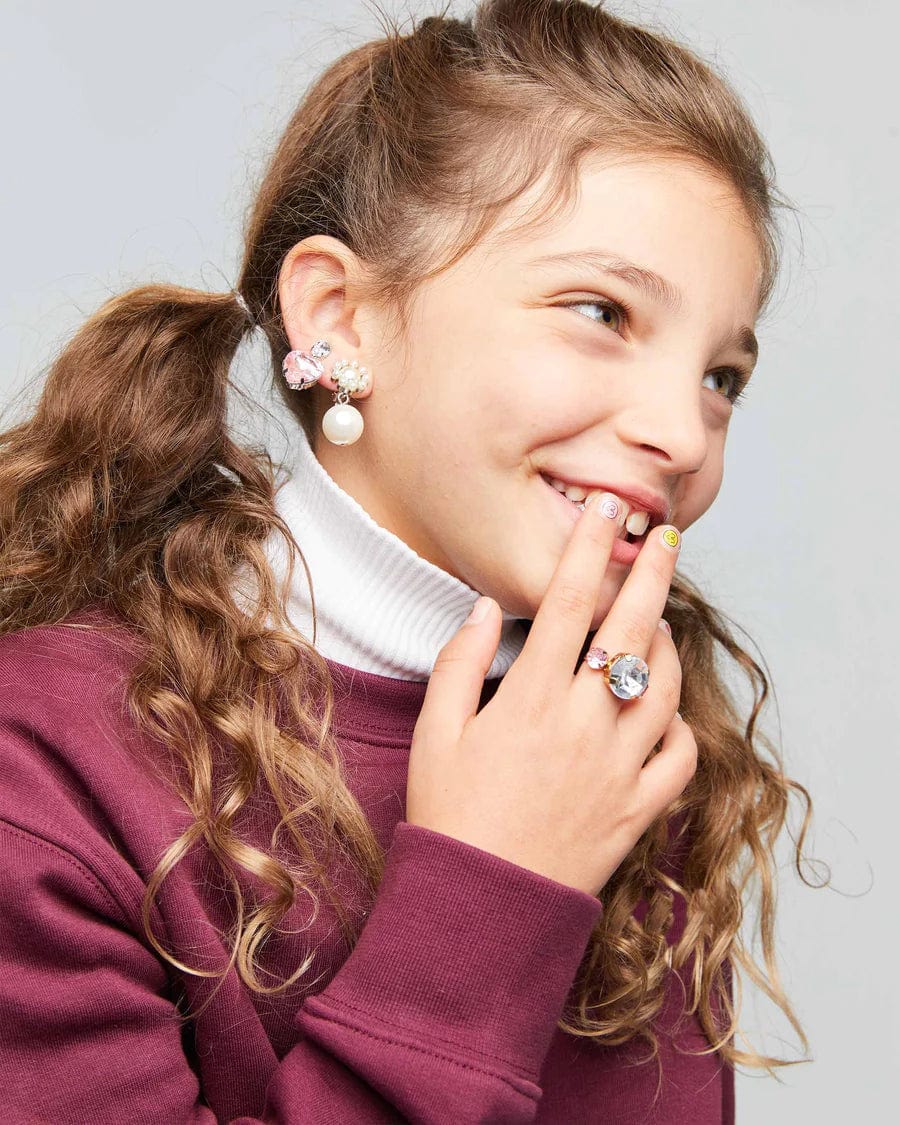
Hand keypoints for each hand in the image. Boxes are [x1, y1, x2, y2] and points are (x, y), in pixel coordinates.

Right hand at [406, 493, 695, 897]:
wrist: (480, 905)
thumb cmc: (450, 816)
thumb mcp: (434, 733)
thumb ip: (457, 663)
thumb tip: (480, 607)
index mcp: (529, 699)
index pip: (568, 602)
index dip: (589, 547)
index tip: (607, 507)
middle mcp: (583, 724)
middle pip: (630, 630)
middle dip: (654, 574)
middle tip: (669, 536)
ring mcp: (618, 766)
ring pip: (663, 687)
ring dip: (667, 645)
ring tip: (660, 621)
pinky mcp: (638, 808)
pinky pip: (680, 757)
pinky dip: (679, 726)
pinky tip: (663, 710)